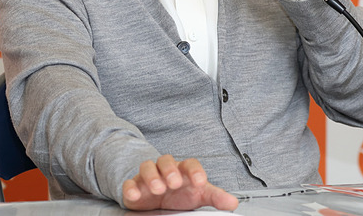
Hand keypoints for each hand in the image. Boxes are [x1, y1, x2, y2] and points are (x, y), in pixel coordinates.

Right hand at [122, 155, 238, 211]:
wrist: (158, 200)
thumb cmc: (181, 194)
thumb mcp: (199, 195)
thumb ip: (215, 197)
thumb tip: (233, 203)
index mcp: (183, 170)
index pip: (190, 164)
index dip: (195, 171)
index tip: (201, 182)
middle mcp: (165, 170)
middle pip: (166, 160)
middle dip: (170, 170)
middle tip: (175, 183)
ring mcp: (148, 177)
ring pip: (147, 167)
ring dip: (152, 176)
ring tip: (158, 189)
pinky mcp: (134, 187)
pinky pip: (129, 183)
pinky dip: (131, 188)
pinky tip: (135, 195)